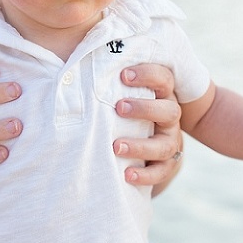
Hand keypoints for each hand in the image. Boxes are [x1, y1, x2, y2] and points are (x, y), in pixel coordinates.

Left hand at [114, 63, 182, 194]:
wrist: (149, 144)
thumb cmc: (128, 110)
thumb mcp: (124, 93)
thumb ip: (109, 83)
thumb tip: (72, 68)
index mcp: (162, 95)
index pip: (163, 79)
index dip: (147, 75)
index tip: (123, 75)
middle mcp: (170, 117)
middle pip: (170, 111)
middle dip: (144, 109)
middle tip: (119, 107)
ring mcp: (170, 141)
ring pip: (165, 145)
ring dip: (140, 146)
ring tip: (116, 146)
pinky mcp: (167, 164)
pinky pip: (161, 172)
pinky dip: (145, 175)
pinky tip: (126, 174)